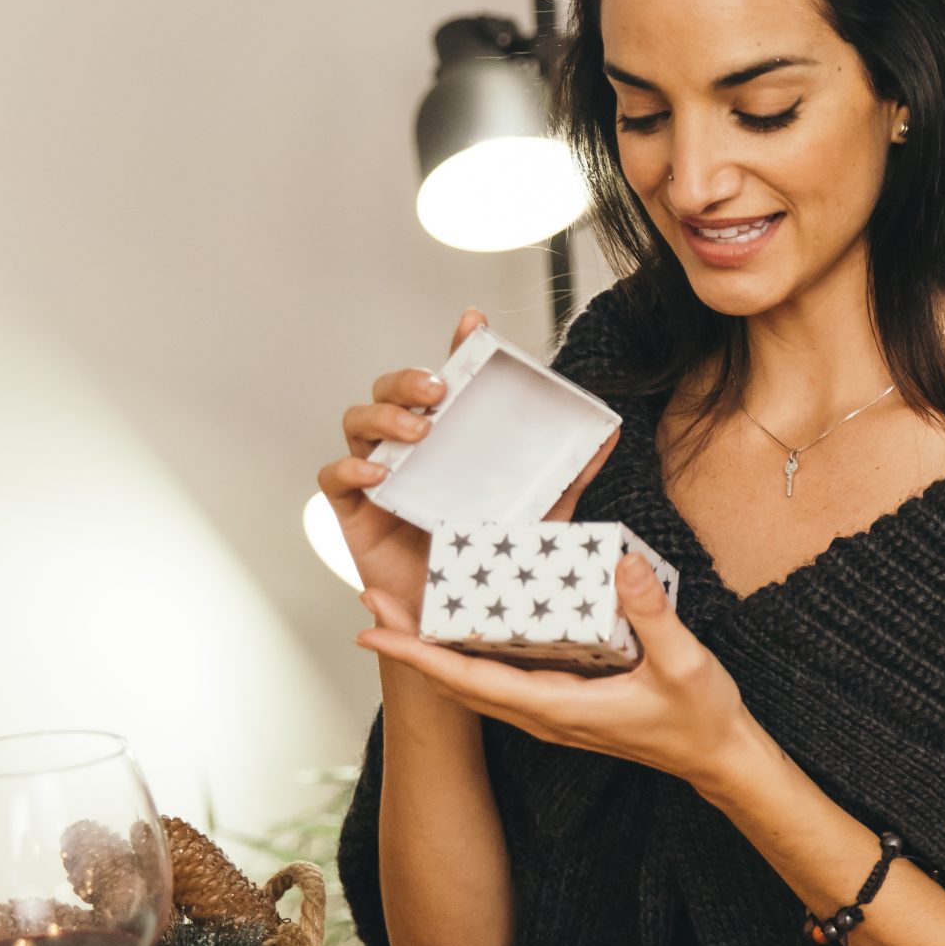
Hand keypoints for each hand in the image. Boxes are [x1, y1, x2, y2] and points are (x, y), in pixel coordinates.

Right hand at [317, 309, 617, 609]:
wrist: (458, 623)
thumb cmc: (492, 562)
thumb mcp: (541, 515)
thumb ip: (570, 475)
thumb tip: (610, 434)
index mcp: (452, 440)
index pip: (450, 381)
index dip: (457, 347)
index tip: (474, 322)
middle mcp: (411, 448)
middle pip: (392, 390)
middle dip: (410, 379)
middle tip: (439, 392)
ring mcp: (379, 475)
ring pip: (359, 421)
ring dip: (384, 416)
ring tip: (417, 430)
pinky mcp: (354, 510)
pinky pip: (334, 476)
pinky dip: (350, 467)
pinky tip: (377, 472)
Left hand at [355, 554, 760, 794]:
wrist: (716, 757)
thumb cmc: (699, 719)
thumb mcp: (684, 663)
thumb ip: (652, 615)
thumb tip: (622, 563)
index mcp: (557, 707)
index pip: (469, 682)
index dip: (417, 655)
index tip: (374, 630)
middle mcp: (542, 714)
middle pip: (457, 681)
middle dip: (410, 644)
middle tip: (372, 600)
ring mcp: (550, 711)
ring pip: (475, 682)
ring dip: (435, 649)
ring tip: (404, 610)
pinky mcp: (563, 703)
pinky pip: (502, 678)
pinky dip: (471, 653)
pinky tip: (468, 626)